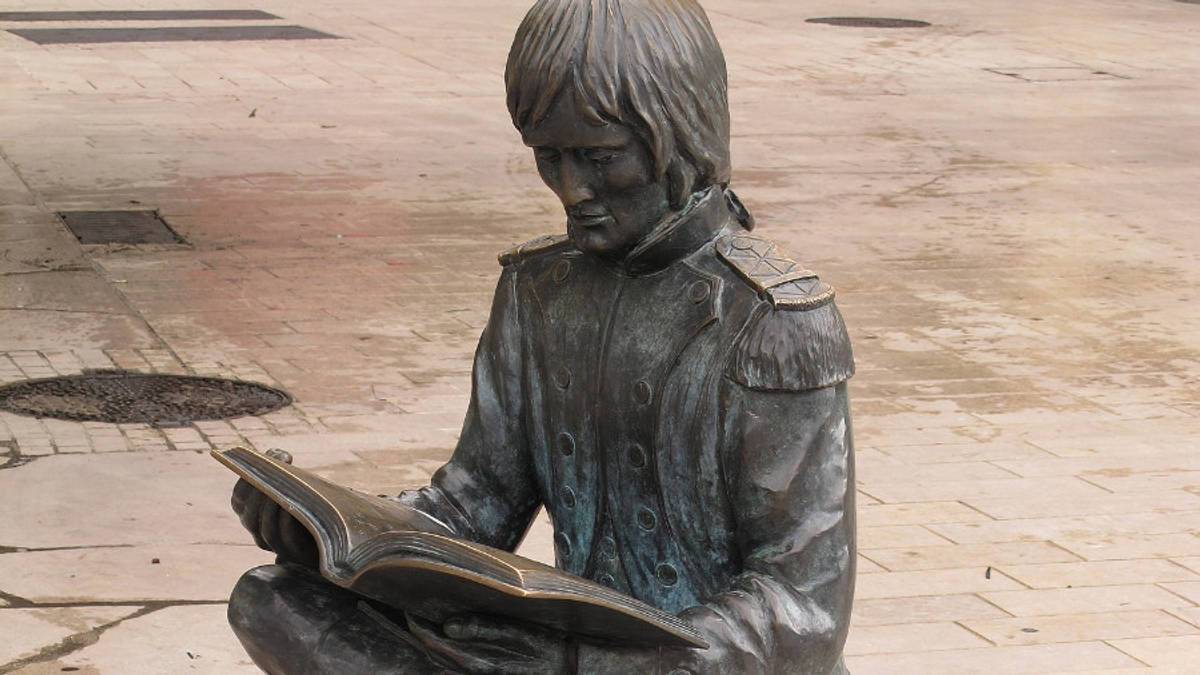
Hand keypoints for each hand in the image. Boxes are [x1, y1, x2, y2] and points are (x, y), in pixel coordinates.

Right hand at [230, 449, 318, 567]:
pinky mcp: (290, 551)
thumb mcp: (291, 479)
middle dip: (260, 492)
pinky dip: (286, 520)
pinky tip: (294, 505)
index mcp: (248, 509)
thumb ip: (281, 464)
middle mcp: (255, 528)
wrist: (327, 527)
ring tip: (284, 487)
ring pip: (264, 528)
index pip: (239, 497)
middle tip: (275, 472)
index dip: (247, 480)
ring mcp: (271, 542)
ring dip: (273, 507)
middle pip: (249, 514)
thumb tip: (279, 455)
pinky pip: (284, 537)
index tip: (264, 462)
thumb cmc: (304, 497)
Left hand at [407, 614, 572, 674]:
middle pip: (433, 649)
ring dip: (432, 638)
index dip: (418, 623)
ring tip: (425, 614)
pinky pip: (457, 661)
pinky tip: (448, 632)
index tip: (408, 604)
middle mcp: (470, 668)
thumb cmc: (542, 646)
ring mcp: (477, 671)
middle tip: (411, 604)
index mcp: (474, 658)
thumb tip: (448, 625)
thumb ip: (481, 627)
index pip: (433, 641)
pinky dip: (447, 647)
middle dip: (421, 629)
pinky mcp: (486, 671)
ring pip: (443, 657)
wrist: (565, 665)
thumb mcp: (514, 632)